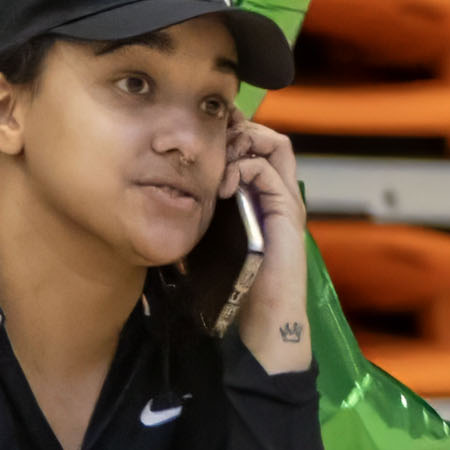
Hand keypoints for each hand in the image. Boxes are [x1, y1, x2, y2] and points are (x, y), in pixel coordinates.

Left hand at [221, 121, 312, 364]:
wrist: (261, 318)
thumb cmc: (233, 284)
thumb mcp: (207, 239)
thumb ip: (198, 216)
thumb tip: (162, 200)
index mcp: (260, 197)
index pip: (256, 147)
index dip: (232, 133)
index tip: (203, 135)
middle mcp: (278, 194)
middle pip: (269, 138)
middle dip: (238, 131)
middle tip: (211, 146)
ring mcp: (286, 202)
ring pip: (276, 145)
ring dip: (243, 143)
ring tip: (219, 163)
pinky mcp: (287, 214)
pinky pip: (268, 171)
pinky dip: (243, 169)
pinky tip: (221, 189)